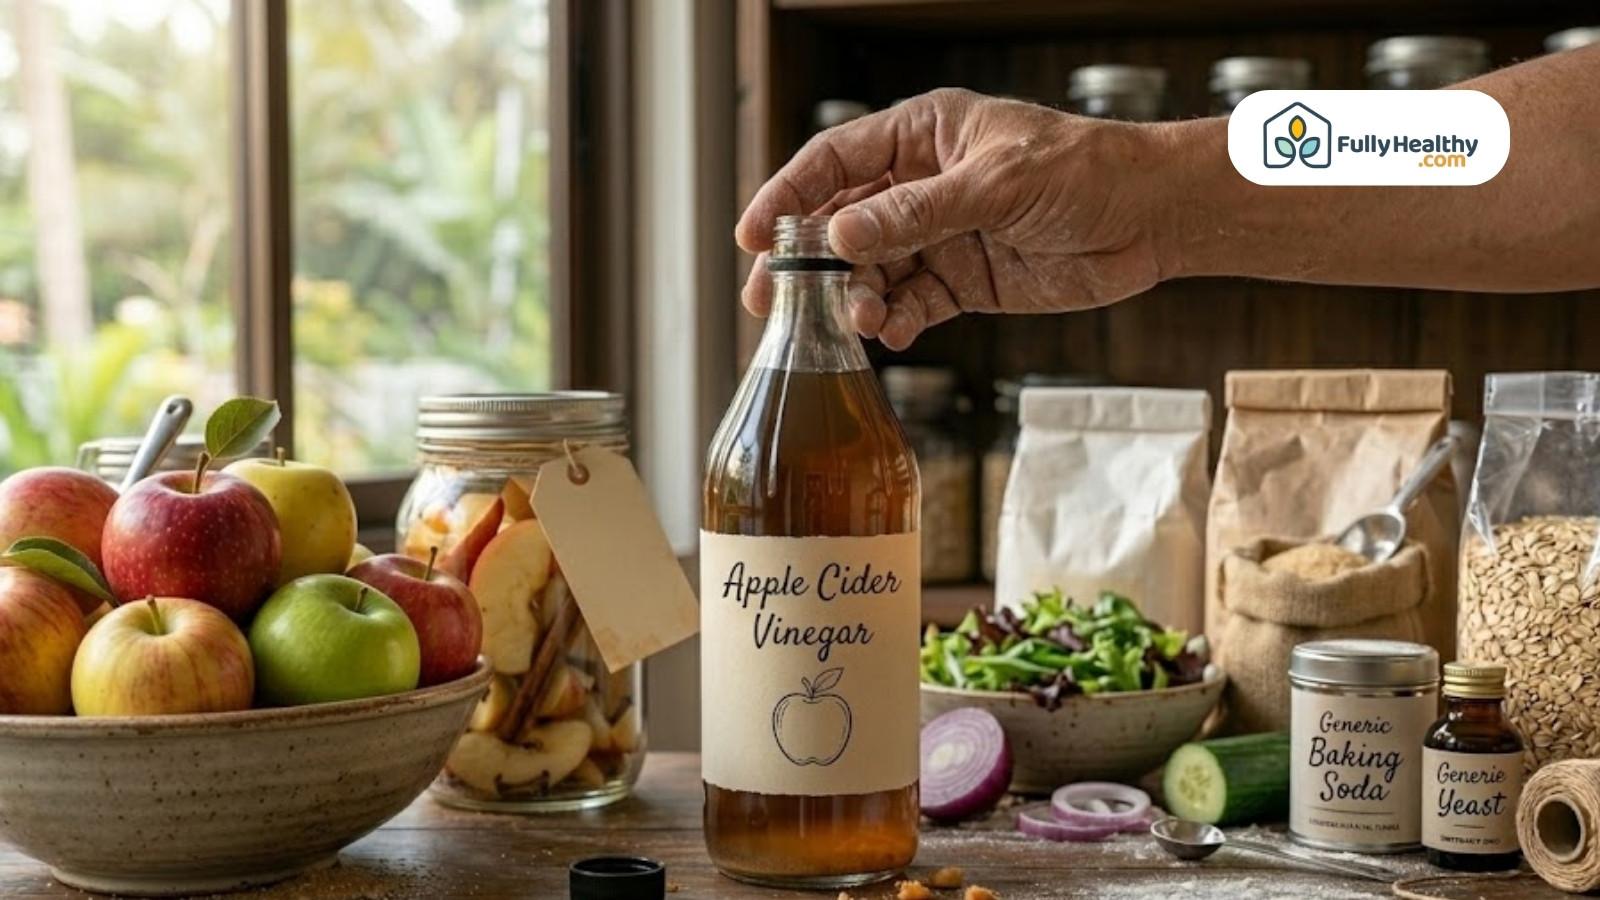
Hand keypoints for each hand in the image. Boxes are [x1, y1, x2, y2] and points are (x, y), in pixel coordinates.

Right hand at [736, 89, 1180, 348]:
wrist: (1154, 219)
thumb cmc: (1087, 172)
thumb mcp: (998, 185)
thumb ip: (917, 213)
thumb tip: (843, 234)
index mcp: (923, 136)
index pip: (834, 162)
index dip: (787, 197)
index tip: (753, 238)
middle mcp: (922, 184)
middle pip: (841, 222)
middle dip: (807, 264)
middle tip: (770, 302)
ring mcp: (941, 236)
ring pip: (872, 271)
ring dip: (855, 299)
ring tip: (857, 320)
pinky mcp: (964, 281)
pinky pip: (911, 304)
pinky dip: (894, 322)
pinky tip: (889, 333)